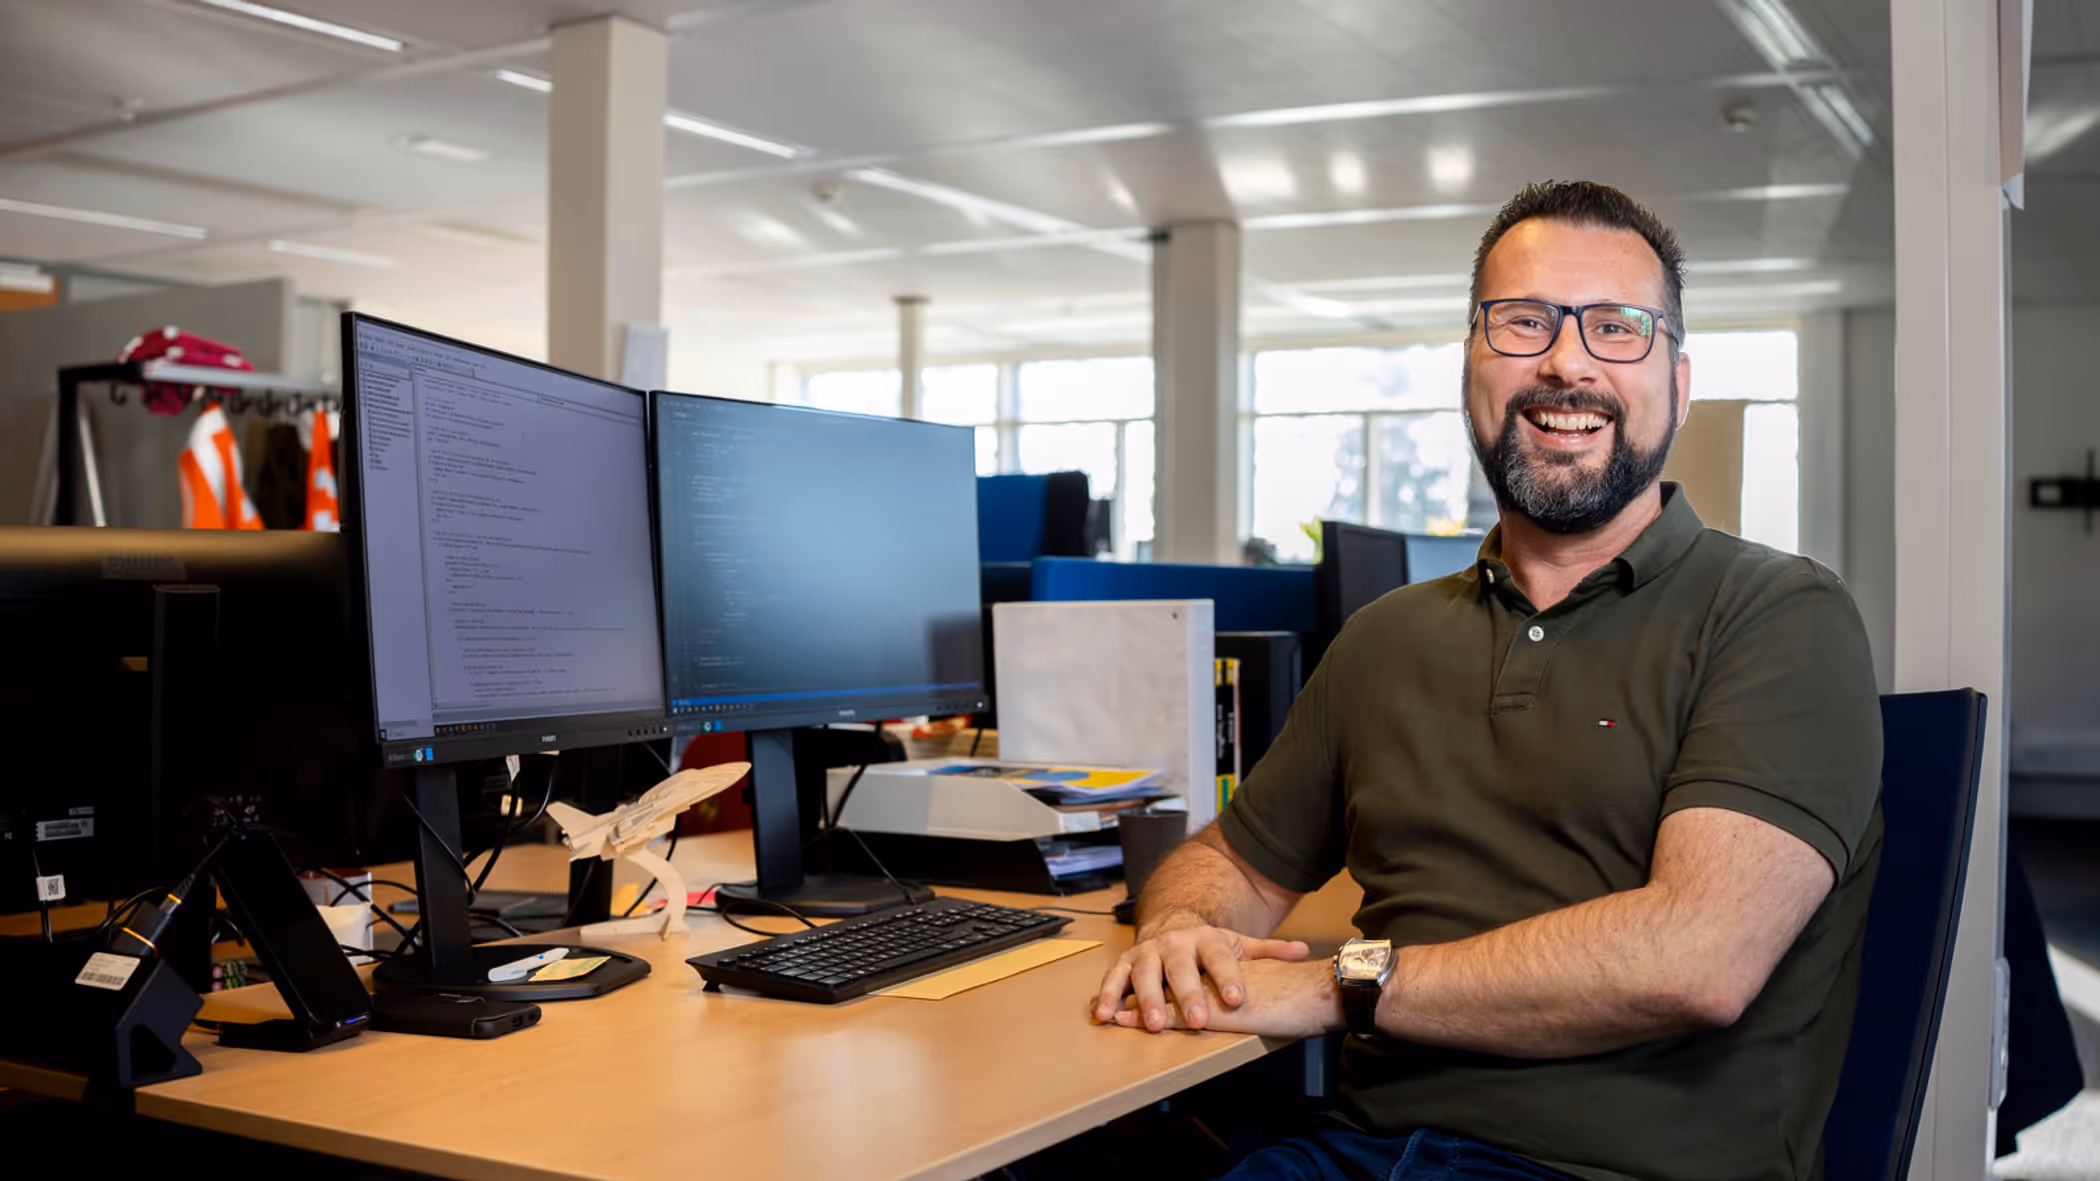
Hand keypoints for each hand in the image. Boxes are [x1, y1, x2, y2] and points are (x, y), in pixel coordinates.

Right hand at [1090, 919, 1309, 1030]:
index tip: (1236, 999)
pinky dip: (1106, 995)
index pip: (1219, 957)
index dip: (1227, 977)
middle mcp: (1175, 943)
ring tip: (1154, 1024)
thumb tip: (1304, 952)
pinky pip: (1113, 978)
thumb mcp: (1239, 946)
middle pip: (1180, 967)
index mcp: (1206, 939)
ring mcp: (1147, 951)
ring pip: (1144, 972)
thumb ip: (1268, 952)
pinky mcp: (1125, 962)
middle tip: (1197, 1020)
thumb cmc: (1208, 948)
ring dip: (1147, 998)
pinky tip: (1104, 1015)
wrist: (1172, 925)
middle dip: (1187, 993)